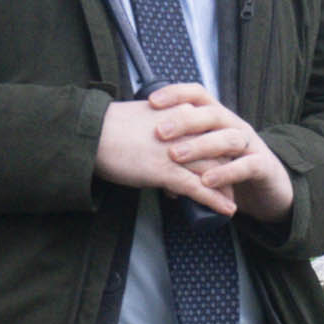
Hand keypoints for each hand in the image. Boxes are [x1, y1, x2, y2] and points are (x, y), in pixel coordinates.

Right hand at [96, 94, 240, 214]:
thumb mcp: (143, 117)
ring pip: (214, 171)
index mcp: (179, 113)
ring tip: (232, 202)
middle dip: (228, 171)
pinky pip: (199, 187)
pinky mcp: (166, 170)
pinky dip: (215, 200)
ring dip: (226, 189)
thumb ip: (161, 126)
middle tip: (232, 185)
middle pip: (219, 151)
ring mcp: (176, 151)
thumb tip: (165, 141)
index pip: (211, 132)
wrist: (90, 133)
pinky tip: (227, 210)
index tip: (224, 162)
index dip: (221, 150)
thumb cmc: (109, 126)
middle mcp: (183, 130)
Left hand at [146, 81, 292, 223]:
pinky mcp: (263, 167)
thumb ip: (182, 160)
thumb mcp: (204, 158)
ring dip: (200, 146)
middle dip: (184, 121)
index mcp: (219, 118)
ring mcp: (251, 145)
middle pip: (211, 113)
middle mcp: (235, 126)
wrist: (269, 189)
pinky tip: (206, 181)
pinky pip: (246, 165)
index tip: (151, 102)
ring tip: (177, 156)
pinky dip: (225, 173)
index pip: (198, 95)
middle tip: (159, 132)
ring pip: (228, 138)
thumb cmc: (230, 169)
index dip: (176, 93)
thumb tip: (153, 172)